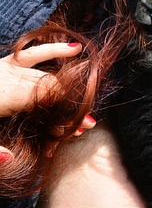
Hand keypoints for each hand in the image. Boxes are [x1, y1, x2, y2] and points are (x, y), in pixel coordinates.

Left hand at [0, 43, 95, 161]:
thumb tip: (9, 158)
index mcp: (5, 98)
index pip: (45, 103)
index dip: (63, 116)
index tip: (78, 129)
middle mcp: (9, 80)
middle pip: (50, 91)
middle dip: (69, 107)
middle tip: (87, 124)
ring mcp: (7, 70)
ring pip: (46, 76)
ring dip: (68, 89)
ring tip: (86, 99)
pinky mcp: (5, 63)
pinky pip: (33, 53)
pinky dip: (54, 50)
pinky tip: (74, 49)